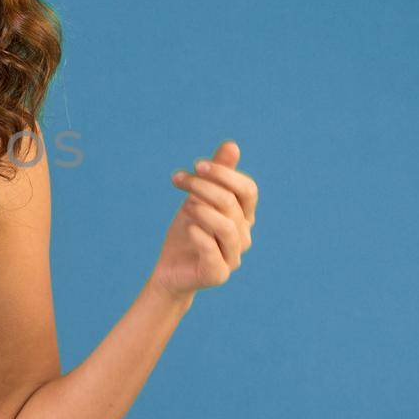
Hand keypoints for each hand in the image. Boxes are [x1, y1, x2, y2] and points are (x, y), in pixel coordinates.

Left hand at [149, 139, 257, 300]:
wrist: (171, 269)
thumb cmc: (189, 231)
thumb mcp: (198, 199)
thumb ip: (216, 175)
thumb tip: (232, 145)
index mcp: (243, 216)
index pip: (247, 189)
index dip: (225, 173)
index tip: (197, 165)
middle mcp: (243, 236)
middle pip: (232, 203)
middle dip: (205, 186)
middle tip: (180, 179)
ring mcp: (233, 257)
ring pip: (227, 227)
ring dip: (204, 210)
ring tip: (186, 205)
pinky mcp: (217, 274)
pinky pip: (213, 253)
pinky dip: (200, 236)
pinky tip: (188, 227)